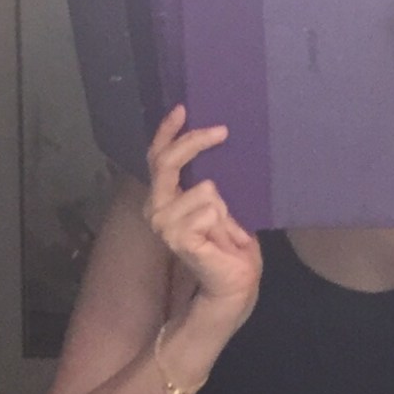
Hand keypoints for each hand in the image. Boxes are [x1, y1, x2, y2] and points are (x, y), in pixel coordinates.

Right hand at [144, 104, 261, 327]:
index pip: (158, 159)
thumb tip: (216, 148)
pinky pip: (207, 209)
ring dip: (223, 207)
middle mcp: (157, 210)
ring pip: (202, 189)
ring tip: (227, 230)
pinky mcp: (178, 238)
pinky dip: (223, 221)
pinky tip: (223, 239)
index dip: (167, 132)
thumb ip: (212, 186)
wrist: (236, 285)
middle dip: (195, 143)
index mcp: (165, 200)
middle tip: (221, 131)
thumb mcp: (224, 208)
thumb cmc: (231, 249)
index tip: (182, 108)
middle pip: (167, 162)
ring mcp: (164, 225)